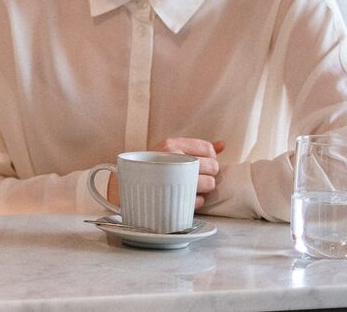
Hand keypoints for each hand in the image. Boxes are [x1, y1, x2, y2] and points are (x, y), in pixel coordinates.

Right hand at [108, 138, 224, 209]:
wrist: (123, 188)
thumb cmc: (152, 168)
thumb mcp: (170, 151)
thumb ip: (199, 148)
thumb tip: (223, 144)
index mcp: (171, 144)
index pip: (208, 150)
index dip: (210, 159)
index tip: (200, 164)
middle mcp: (172, 158)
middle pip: (213, 167)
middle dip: (209, 174)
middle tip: (194, 177)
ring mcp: (172, 178)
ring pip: (209, 184)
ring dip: (204, 189)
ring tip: (189, 187)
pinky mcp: (173, 197)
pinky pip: (200, 201)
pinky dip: (195, 202)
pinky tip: (183, 198)